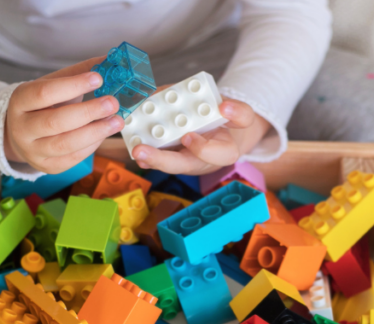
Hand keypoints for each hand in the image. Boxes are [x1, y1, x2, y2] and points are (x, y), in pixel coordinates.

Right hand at [4, 56, 124, 173]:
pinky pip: (73, 158)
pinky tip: (104, 133)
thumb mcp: (54, 84)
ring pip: (65, 144)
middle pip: (55, 122)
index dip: (72, 86)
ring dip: (95, 132)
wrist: (24, 133)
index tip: (98, 78)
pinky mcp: (47, 167)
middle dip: (88, 112)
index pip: (44, 93)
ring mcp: (32, 151)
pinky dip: (92, 145)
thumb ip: (79, 73)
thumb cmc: (43, 104)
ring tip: (117, 121)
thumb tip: (112, 61)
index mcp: (19, 101)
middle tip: (112, 103)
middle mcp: (21, 129)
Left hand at [131, 99, 270, 174]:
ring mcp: (184, 160)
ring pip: (166, 163)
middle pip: (181, 165)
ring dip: (148, 157)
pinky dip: (144, 149)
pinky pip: (156, 156)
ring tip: (134, 148)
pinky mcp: (171, 154)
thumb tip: (224, 107)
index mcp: (224, 152)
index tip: (188, 137)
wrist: (218, 129)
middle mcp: (201, 160)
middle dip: (161, 160)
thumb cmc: (225, 122)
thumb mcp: (240, 115)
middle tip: (141, 151)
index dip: (203, 148)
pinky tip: (133, 140)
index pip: (220, 155)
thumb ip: (239, 112)